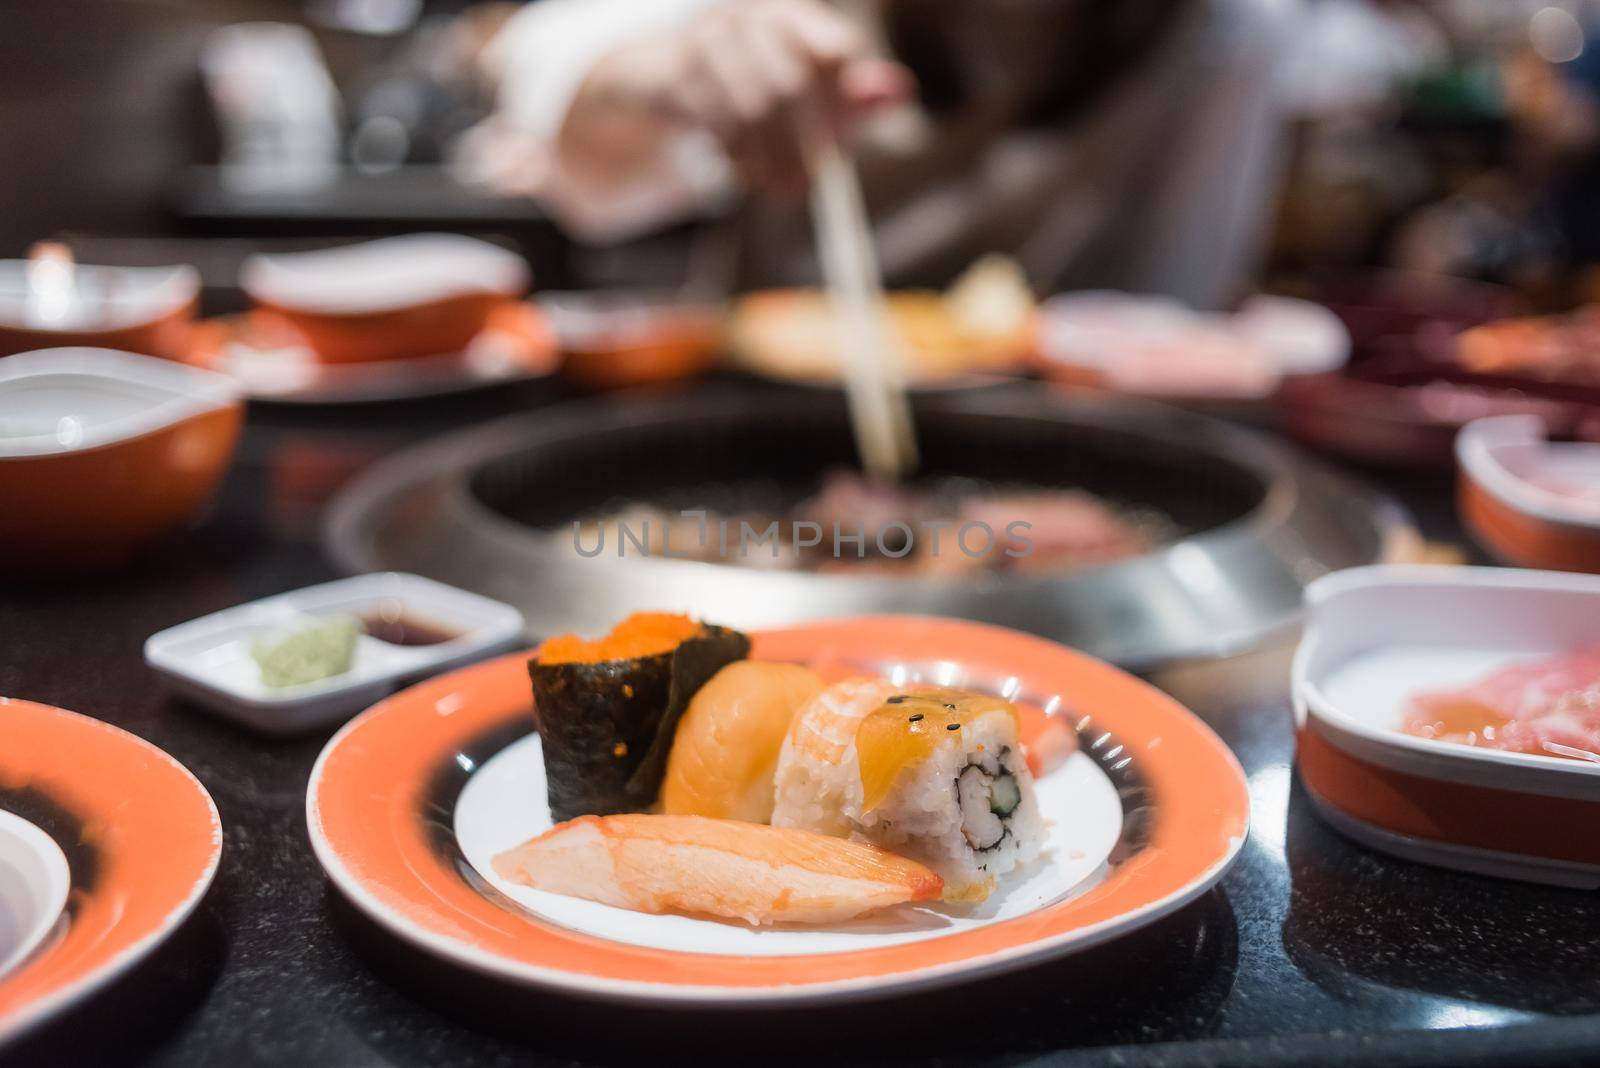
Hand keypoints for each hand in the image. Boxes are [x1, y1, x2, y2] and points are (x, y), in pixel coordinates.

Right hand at [572, 0, 911, 198]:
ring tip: (777, 189)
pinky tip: (743, 173)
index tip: (836, 148)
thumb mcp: (812, 97)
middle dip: (801, 147)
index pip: (834, 52)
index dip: (838, 106)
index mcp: (791, 16)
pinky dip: (734, 158)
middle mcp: (749, 18)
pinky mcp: (673, 75)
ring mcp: (706, 41)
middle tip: (807, 189)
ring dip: (767, 161)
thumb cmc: (754, 88)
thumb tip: (900, 91)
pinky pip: (713, 125)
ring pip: (752, 110)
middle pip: (791, 86)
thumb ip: (855, 98)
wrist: (664, 82)